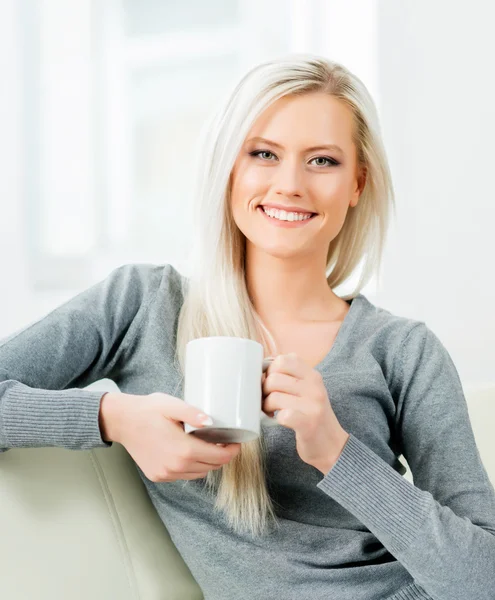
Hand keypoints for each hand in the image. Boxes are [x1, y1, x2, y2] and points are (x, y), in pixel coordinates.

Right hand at [99, 392, 240, 481]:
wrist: (122, 421)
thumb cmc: (148, 411)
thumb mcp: (172, 406)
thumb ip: (193, 413)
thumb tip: (211, 422)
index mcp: (183, 450)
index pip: (219, 457)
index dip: (232, 451)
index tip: (236, 442)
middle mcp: (176, 466)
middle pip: (211, 466)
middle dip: (222, 456)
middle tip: (225, 443)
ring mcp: (166, 474)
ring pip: (199, 473)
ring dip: (208, 463)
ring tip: (210, 447)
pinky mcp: (158, 476)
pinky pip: (184, 476)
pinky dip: (193, 467)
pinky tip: (192, 453)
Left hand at [262, 353, 349, 475]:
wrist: (332, 446)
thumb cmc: (312, 416)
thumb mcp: (308, 390)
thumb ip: (292, 376)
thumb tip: (263, 366)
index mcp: (313, 376)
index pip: (284, 359)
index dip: (270, 370)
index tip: (270, 382)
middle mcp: (315, 388)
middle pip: (274, 378)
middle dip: (264, 390)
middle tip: (267, 400)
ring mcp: (313, 406)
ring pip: (274, 396)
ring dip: (266, 405)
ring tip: (270, 411)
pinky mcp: (308, 424)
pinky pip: (283, 415)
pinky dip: (275, 419)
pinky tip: (277, 421)